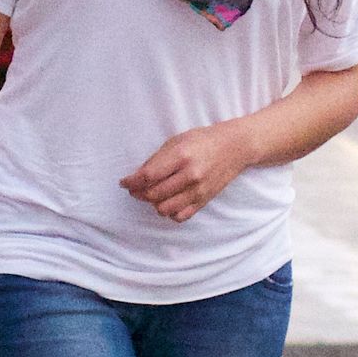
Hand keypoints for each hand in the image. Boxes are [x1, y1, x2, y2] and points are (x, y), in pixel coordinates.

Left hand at [120, 123, 257, 223]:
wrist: (234, 147)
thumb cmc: (203, 140)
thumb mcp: (177, 141)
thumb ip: (157, 159)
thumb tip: (137, 176)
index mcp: (181, 156)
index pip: (148, 176)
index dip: (131, 182)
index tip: (124, 182)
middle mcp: (190, 175)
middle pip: (153, 194)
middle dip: (138, 193)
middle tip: (134, 189)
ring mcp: (198, 190)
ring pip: (164, 209)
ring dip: (153, 204)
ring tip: (151, 195)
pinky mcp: (204, 200)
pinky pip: (180, 216)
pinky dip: (170, 212)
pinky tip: (168, 202)